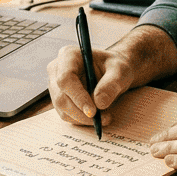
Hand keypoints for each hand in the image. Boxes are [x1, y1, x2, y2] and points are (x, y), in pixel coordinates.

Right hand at [46, 25, 176, 126]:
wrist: (113, 73)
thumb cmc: (115, 67)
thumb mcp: (120, 71)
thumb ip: (112, 84)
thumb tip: (99, 102)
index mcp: (68, 55)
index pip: (65, 79)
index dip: (77, 97)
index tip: (93, 111)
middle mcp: (57, 70)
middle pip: (61, 97)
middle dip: (81, 112)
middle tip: (102, 119)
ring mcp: (56, 86)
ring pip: (63, 109)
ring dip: (83, 118)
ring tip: (105, 117)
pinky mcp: (60, 99)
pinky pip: (67, 115)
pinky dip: (82, 120)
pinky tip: (98, 117)